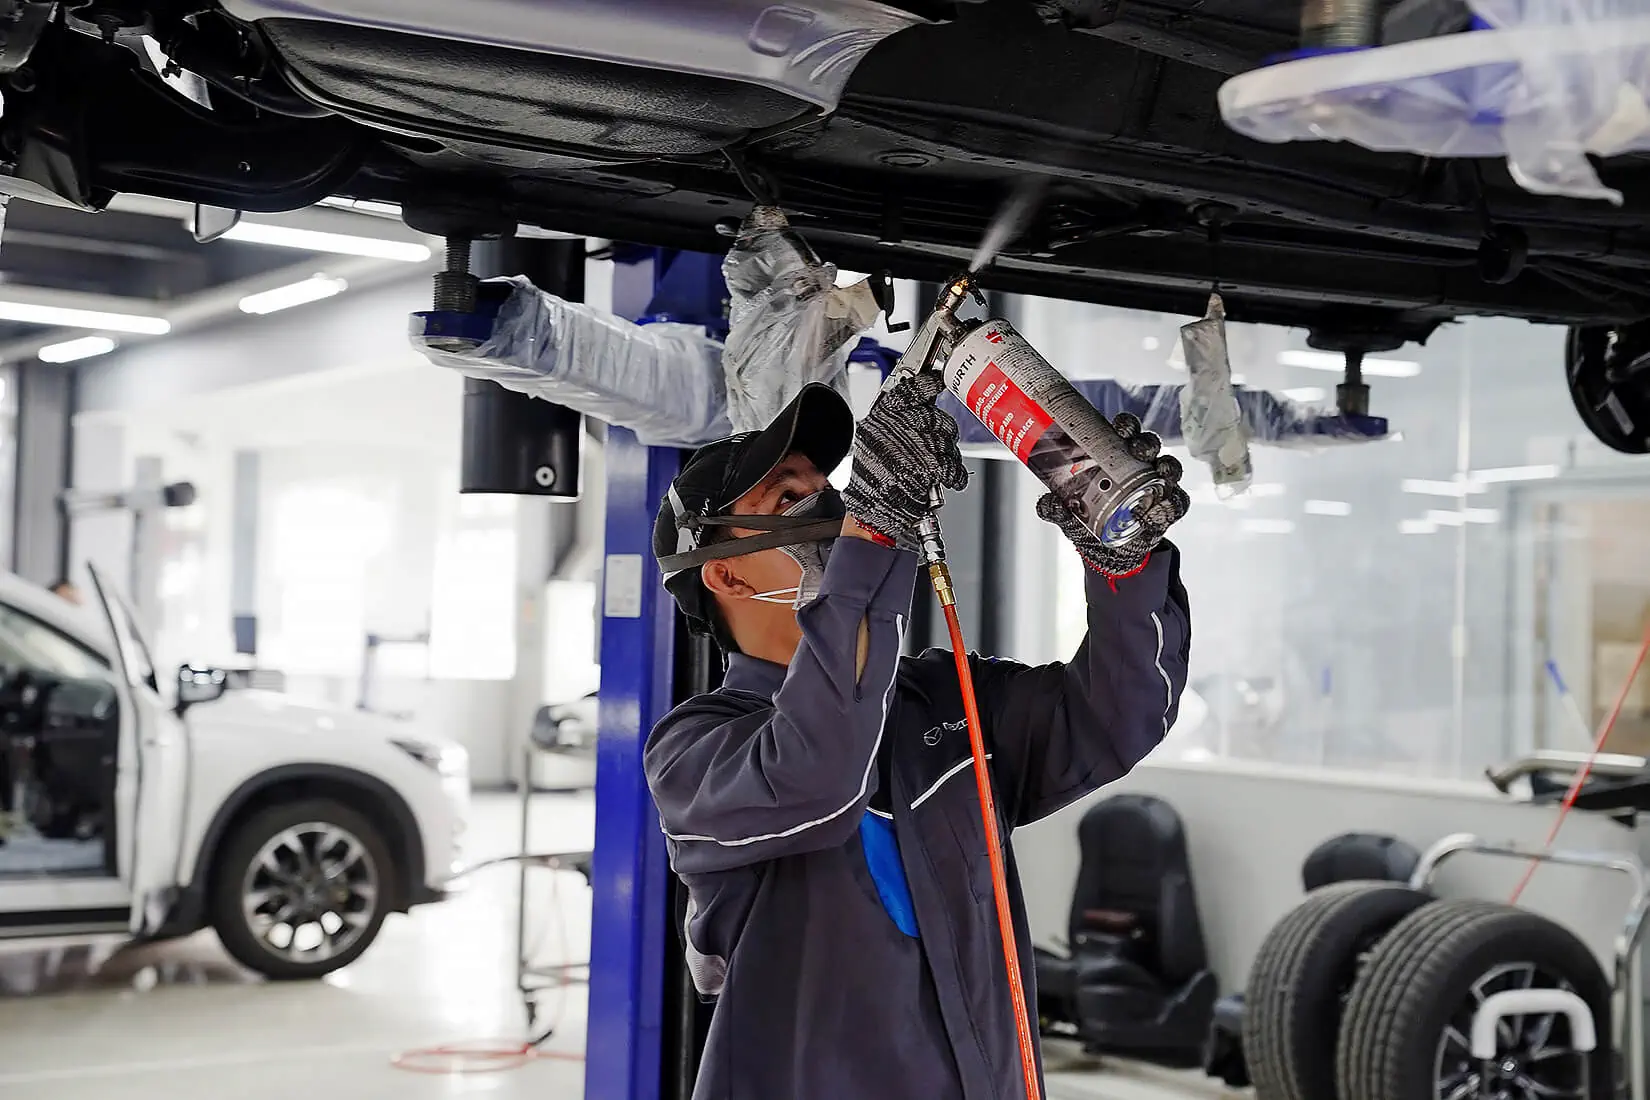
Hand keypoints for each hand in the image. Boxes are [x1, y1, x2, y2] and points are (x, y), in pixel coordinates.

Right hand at [843, 372, 968, 542]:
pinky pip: (954, 466)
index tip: (936, 380)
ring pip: (948, 442)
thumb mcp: (871, 442)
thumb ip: (895, 423)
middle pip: (937, 418)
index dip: (928, 384)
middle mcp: (900, 428)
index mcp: (882, 418)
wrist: (869, 513)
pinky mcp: (931, 469)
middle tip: (934, 444)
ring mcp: (917, 447)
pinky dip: (955, 475)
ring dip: (947, 456)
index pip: (911, 389)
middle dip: (941, 432)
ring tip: (934, 468)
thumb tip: (919, 406)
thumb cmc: (871, 481)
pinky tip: (947, 479)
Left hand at [1037, 413, 1188, 576]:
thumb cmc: (1091, 523)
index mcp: (1116, 458)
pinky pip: (1178, 501)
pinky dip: (1172, 503)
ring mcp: (1158, 486)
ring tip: (1159, 473)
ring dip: (1167, 466)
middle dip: (1146, 442)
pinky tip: (1161, 507)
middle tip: (1137, 448)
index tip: (1120, 427)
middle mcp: (1140, 467)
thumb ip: (1057, 509)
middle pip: (1149, 445)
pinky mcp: (1169, 508)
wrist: (1109, 554)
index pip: (1125, 433)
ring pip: (1169, 467)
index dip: (1126, 425)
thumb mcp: (1070, 516)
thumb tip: (1047, 503)